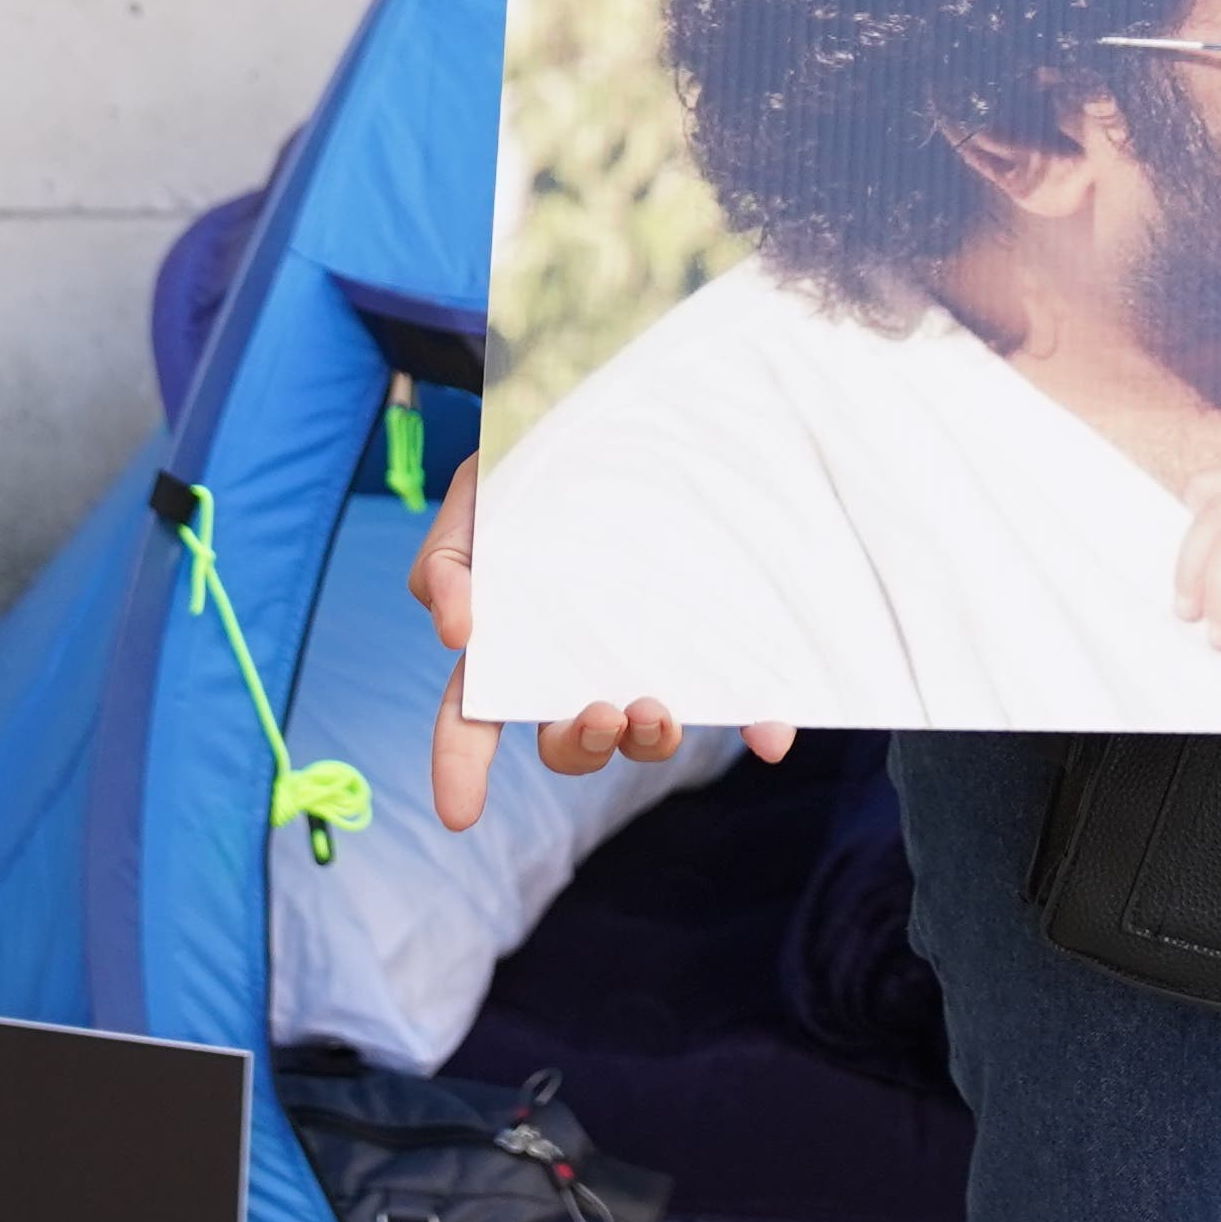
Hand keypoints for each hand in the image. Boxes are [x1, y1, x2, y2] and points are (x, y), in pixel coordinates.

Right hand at [410, 458, 782, 829]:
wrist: (604, 406)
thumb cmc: (523, 466)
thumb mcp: (471, 497)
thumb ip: (449, 562)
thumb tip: (457, 633)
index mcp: (510, 641)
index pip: (472, 718)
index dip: (461, 769)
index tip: (460, 815)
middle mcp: (576, 660)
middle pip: (568, 740)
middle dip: (582, 746)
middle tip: (602, 713)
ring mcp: (643, 650)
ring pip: (641, 731)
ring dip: (650, 740)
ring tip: (659, 708)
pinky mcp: (706, 636)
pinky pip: (735, 696)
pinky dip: (754, 724)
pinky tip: (771, 733)